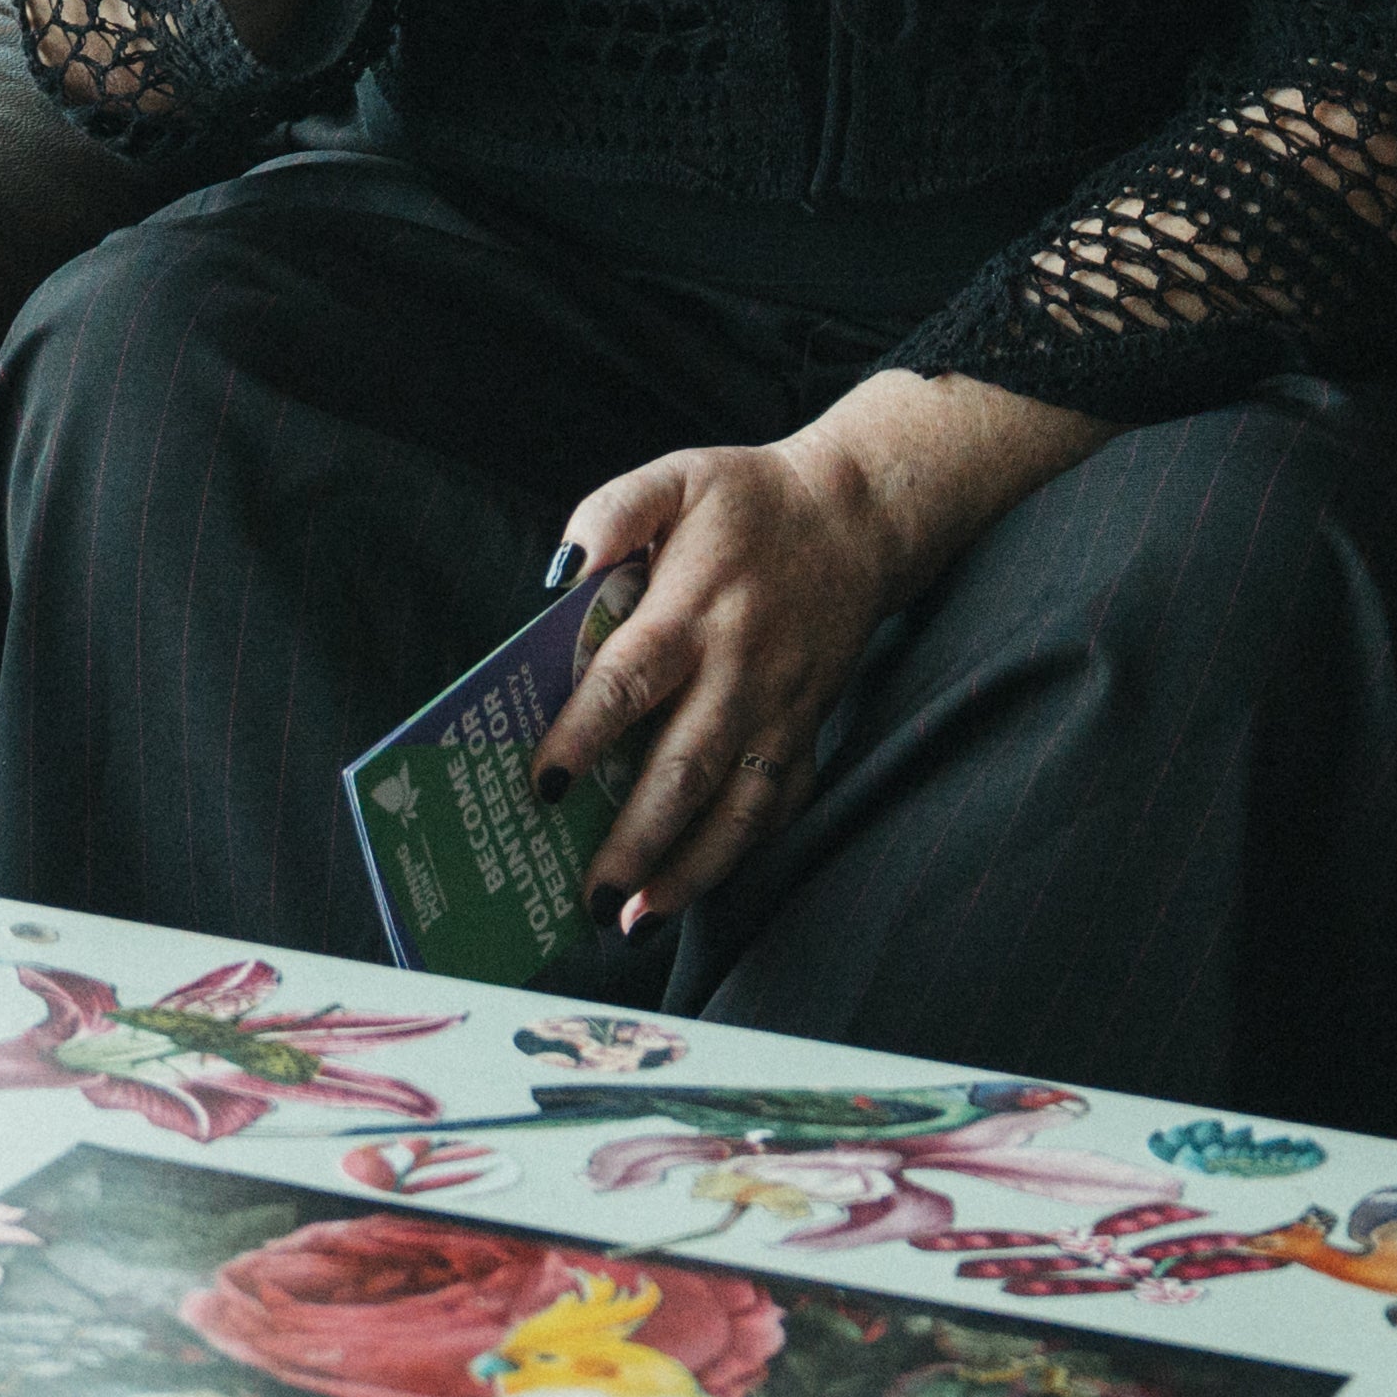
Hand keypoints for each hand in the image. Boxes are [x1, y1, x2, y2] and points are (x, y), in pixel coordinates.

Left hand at [541, 426, 929, 929]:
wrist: (854, 518)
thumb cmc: (745, 504)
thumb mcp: (674, 478)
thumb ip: (611, 514)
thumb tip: (557, 573)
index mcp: (695, 608)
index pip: (631, 680)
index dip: (585, 734)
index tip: (542, 783)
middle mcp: (740, 670)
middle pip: (685, 766)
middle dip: (635, 838)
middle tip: (588, 895)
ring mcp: (781, 708)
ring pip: (738, 805)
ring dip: (689, 869)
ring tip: (636, 918)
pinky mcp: (807, 728)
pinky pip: (778, 804)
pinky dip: (740, 853)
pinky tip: (690, 890)